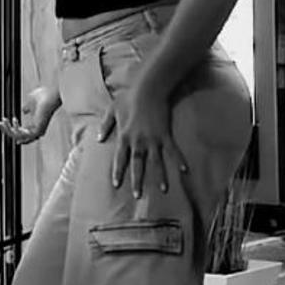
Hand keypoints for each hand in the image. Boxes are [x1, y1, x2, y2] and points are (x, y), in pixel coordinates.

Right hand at [0, 86, 60, 145]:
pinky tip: (13, 120)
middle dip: (6, 130)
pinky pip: (22, 135)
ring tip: (3, 121)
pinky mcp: (37, 131)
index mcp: (35, 124)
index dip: (10, 129)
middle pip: (18, 137)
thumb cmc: (44, 96)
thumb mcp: (31, 102)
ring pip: (18, 137)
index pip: (21, 132)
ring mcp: (37, 132)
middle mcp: (36, 130)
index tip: (1, 123)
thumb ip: (27, 107)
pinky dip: (15, 129)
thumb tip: (24, 110)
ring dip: (8, 129)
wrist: (50, 95)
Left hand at [99, 73, 185, 197]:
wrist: (148, 89)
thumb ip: (105, 126)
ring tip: (164, 190)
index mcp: (124, 137)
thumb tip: (98, 139)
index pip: (120, 159)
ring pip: (156, 162)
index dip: (118, 172)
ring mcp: (153, 139)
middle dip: (137, 180)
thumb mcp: (111, 110)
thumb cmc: (128, 97)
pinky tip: (185, 171)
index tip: (116, 184)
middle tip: (138, 195)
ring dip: (160, 176)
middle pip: (138, 164)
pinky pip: (173, 150)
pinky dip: (179, 160)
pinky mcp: (165, 135)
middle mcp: (138, 141)